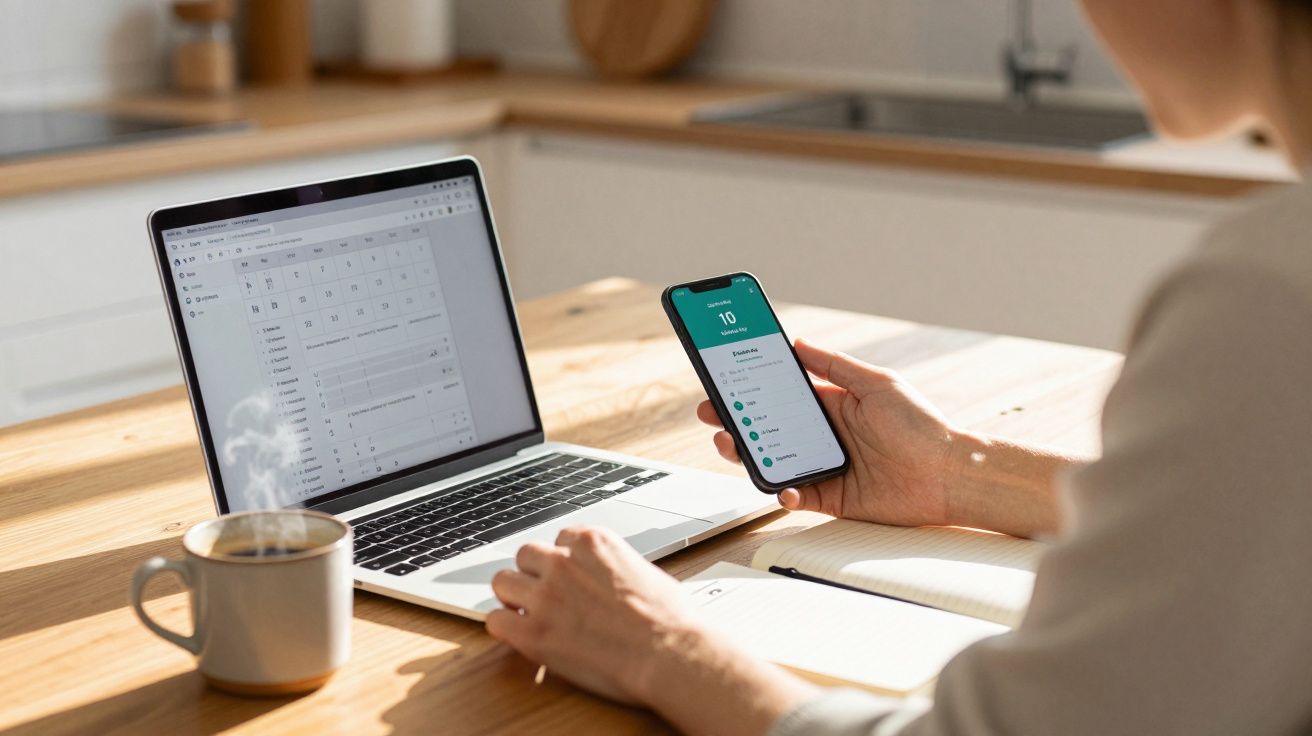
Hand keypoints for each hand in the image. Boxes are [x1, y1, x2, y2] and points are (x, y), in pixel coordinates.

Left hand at [487, 527, 814, 734]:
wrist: (669, 653)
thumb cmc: (669, 618)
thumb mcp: (644, 570)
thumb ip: (612, 567)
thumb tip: (606, 577)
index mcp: (593, 542)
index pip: (559, 539)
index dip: (563, 561)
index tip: (568, 577)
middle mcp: (564, 562)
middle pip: (525, 555)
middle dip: (534, 574)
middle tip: (545, 594)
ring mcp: (546, 596)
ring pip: (502, 581)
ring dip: (514, 595)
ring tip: (528, 613)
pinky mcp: (534, 633)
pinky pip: (496, 621)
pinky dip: (505, 627)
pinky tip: (520, 634)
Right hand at [698, 339, 960, 527]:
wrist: (950, 475)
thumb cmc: (922, 426)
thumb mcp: (876, 384)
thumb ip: (834, 365)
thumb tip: (797, 343)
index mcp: (833, 406)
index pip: (782, 395)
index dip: (752, 390)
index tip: (725, 381)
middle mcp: (826, 436)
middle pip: (770, 428)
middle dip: (737, 421)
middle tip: (712, 414)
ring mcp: (827, 468)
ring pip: (775, 462)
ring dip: (749, 454)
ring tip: (730, 445)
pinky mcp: (834, 498)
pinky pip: (798, 495)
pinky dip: (784, 492)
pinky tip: (782, 486)